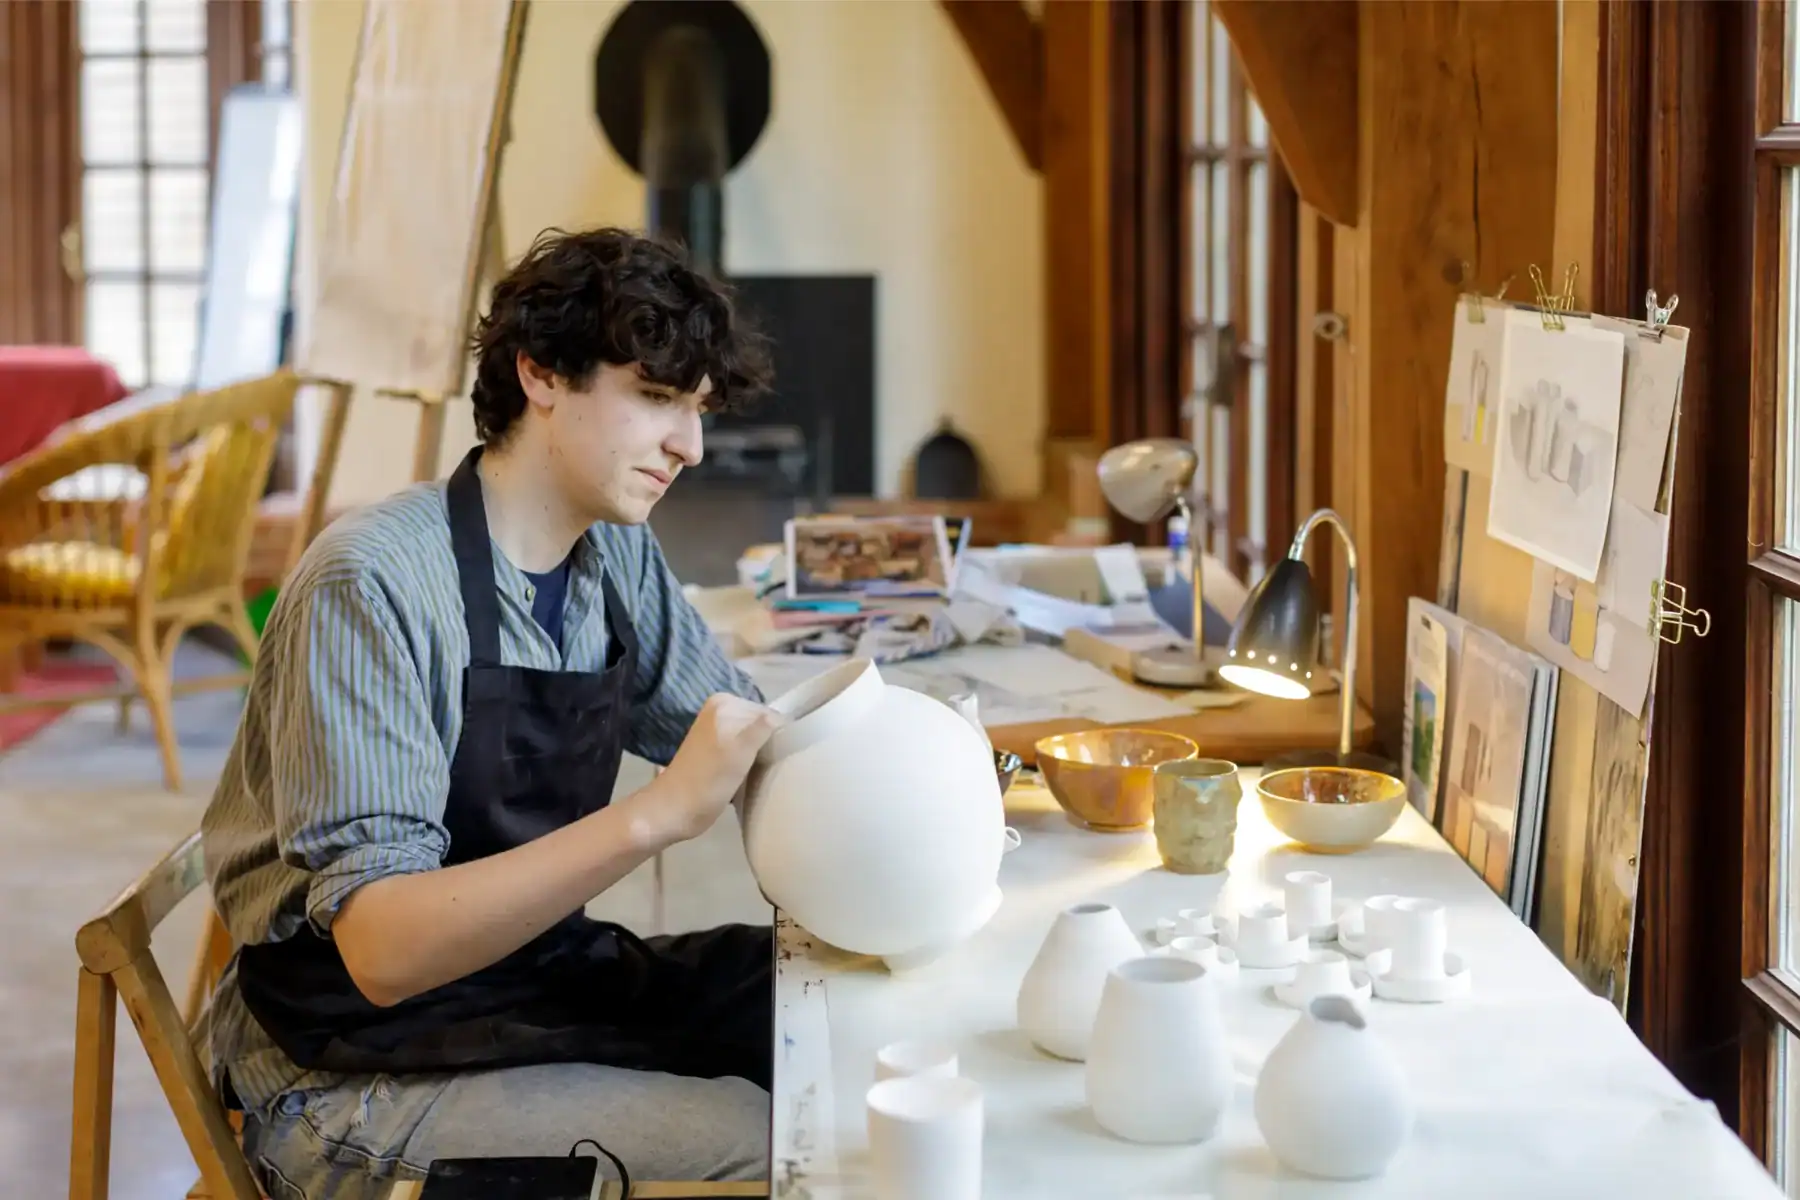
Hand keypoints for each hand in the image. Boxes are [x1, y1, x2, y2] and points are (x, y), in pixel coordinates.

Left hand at [632, 694, 781, 846]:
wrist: (674, 810)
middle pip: (762, 725)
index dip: (778, 736)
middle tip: (770, 769)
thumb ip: (762, 727)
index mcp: (725, 703)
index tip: (780, 760)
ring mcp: (717, 730)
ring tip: (759, 774)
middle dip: (769, 744)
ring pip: (755, 738)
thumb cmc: (708, 781)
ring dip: (761, 755)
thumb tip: (781, 718)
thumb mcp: (740, 750)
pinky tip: (749, 775)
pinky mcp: (716, 749)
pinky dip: (751, 760)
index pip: (770, 714)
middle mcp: (721, 710)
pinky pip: (745, 749)